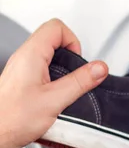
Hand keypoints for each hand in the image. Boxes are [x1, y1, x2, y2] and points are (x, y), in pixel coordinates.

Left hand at [0, 18, 107, 147]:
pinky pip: (43, 73)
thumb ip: (80, 82)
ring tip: (66, 88)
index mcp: (31, 55)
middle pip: (53, 40)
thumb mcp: (54, 100)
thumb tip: (98, 68)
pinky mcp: (22, 84)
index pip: (56, 28)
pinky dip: (54, 82)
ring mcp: (22, 71)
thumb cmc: (11, 119)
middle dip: (70, 56)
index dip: (73, 41)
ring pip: (48, 57)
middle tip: (75, 73)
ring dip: (62, 71)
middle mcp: (24, 59)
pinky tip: (56, 100)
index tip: (78, 62)